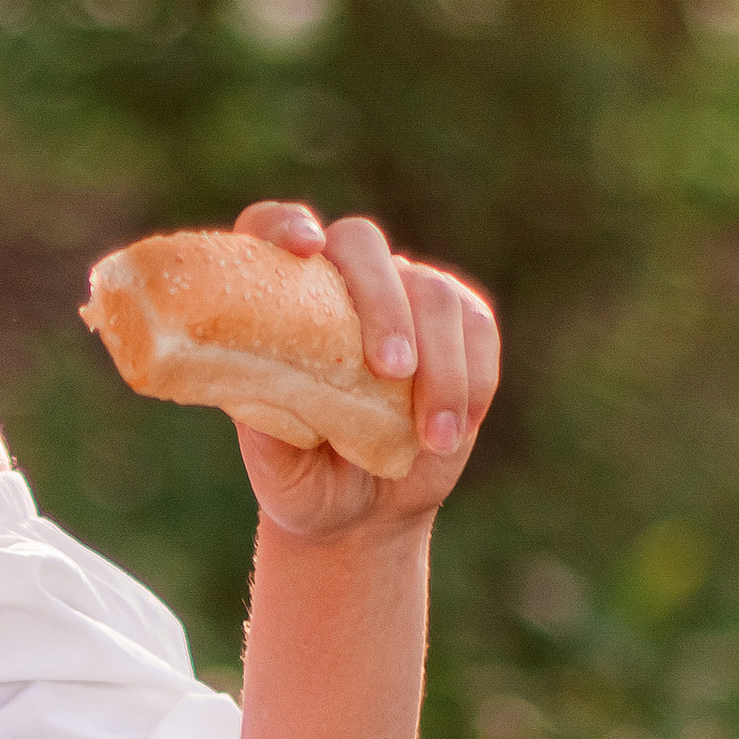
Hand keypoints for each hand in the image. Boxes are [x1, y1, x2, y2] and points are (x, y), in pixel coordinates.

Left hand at [230, 200, 499, 543]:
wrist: (362, 513)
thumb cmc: (303, 479)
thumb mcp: (277, 468)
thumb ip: (268, 430)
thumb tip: (261, 387)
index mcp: (279, 300)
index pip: (269, 232)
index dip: (284, 225)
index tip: (306, 248)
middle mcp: (341, 283)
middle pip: (362, 246)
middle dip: (383, 305)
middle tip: (392, 371)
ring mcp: (404, 297)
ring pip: (432, 293)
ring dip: (440, 367)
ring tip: (431, 439)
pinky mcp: (459, 327)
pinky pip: (477, 330)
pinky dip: (471, 382)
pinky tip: (451, 432)